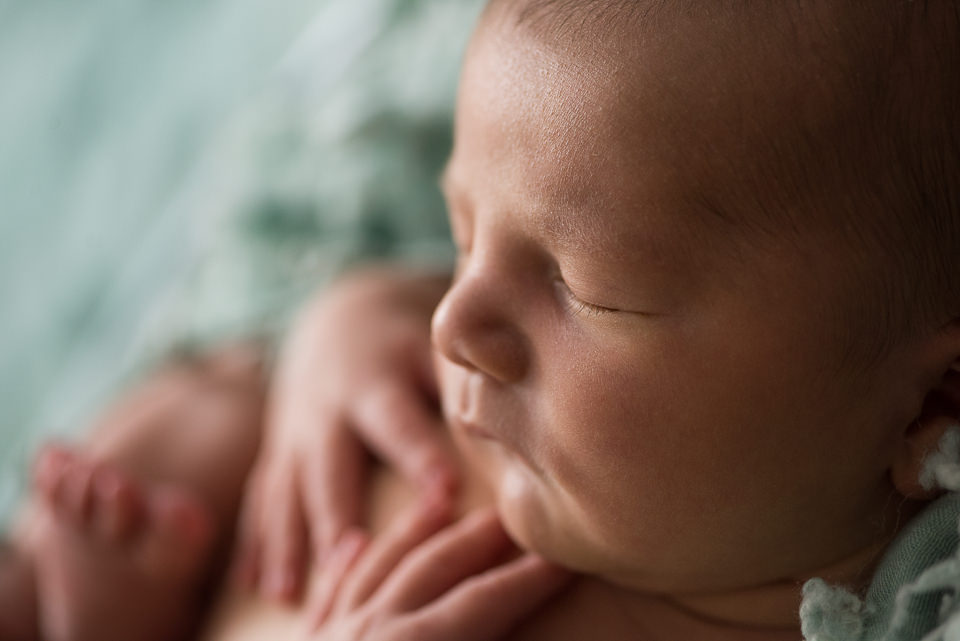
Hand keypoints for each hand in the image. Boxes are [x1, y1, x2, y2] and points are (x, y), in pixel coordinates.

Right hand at [234, 266, 458, 602]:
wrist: (335, 319)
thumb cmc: (399, 343)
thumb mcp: (425, 347)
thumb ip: (453, 382)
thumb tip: (499, 415)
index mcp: (373, 385)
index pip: (398, 423)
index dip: (420, 454)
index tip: (444, 492)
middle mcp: (326, 413)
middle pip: (330, 469)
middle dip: (337, 515)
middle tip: (352, 560)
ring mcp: (294, 435)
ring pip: (286, 493)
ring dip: (287, 543)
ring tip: (288, 594)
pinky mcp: (277, 453)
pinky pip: (261, 499)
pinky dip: (255, 543)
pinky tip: (254, 587)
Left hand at [307, 505, 571, 640]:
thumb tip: (512, 626)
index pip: (483, 602)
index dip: (530, 580)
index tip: (567, 557)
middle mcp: (368, 633)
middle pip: (430, 568)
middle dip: (475, 539)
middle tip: (513, 514)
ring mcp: (329, 639)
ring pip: (375, 567)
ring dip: (412, 532)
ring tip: (441, 501)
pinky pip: (326, 597)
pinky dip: (344, 568)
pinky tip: (354, 546)